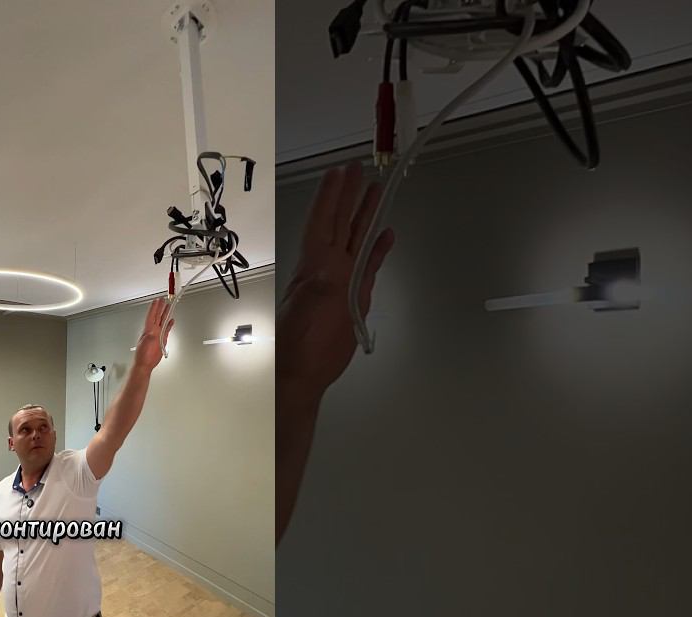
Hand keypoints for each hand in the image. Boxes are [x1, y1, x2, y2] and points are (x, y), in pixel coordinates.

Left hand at [133, 298, 174, 370]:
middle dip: (160, 307)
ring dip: (165, 314)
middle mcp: (153, 331)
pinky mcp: (162, 340)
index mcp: (148, 330)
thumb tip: (153, 331)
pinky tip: (171, 321)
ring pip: (162, 321)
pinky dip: (169, 325)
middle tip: (163, 300)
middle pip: (158, 316)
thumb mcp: (146, 344)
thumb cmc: (143, 355)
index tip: (157, 300)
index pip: (152, 316)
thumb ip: (150, 336)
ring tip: (168, 307)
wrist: (145, 364)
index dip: (154, 307)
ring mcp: (158, 335)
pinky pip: (166, 330)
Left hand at [280, 161, 394, 399]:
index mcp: (316, 265)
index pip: (324, 221)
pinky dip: (378, 250)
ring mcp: (343, 280)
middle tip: (358, 169)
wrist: (305, 372)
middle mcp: (328, 267)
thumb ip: (323, 285)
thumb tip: (332, 267)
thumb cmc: (305, 342)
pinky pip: (368, 266)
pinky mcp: (355, 297)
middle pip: (341, 224)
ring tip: (377, 192)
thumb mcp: (313, 310)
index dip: (330, 196)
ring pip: (356, 241)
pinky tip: (386, 235)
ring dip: (365, 217)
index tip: (339, 172)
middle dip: (349, 196)